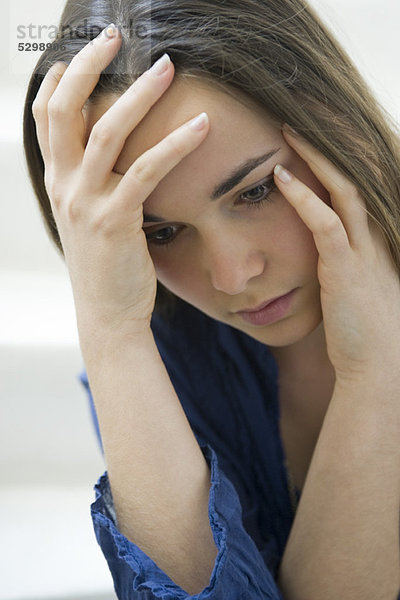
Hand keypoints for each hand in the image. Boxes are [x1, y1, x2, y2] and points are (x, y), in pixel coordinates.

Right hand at [31, 26, 208, 335]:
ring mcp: (85, 203)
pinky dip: (174, 143)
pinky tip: (201, 125)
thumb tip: (111, 159)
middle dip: (87, 66)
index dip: (58, 81)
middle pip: (64, 110)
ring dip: (137, 94)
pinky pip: (145, 170)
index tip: (78, 55)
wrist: (107, 314)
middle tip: (113, 34)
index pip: (45, 119)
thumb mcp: (88, 220)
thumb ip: (91, 185)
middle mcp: (64, 187)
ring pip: (106, 132)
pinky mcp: (116, 221)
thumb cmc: (106, 267)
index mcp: (57, 183)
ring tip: (167, 66)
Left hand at [273, 126, 399, 381]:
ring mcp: (363, 251)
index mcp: (375, 240)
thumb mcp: (354, 290)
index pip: (358, 185)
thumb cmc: (362, 333)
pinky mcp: (346, 269)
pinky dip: (304, 198)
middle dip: (330, 141)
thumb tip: (319, 256)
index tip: (313, 132)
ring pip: (343, 188)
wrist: (379, 368)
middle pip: (354, 174)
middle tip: (303, 112)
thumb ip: (340, 266)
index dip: (337, 156)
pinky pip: (326, 223)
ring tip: (288, 129)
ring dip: (315, 156)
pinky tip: (281, 178)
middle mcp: (373, 237)